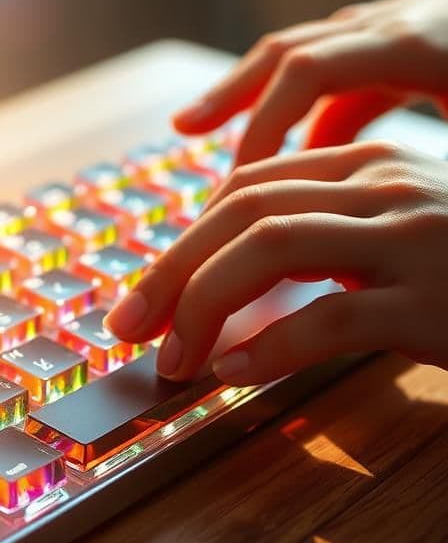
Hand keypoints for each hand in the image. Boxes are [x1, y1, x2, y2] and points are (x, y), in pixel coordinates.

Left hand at [105, 142, 447, 384]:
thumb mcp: (400, 241)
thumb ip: (331, 243)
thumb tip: (236, 283)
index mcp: (371, 168)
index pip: (248, 189)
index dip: (182, 243)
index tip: (145, 298)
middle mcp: (385, 189)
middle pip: (242, 211)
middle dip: (169, 272)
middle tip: (126, 330)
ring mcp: (413, 241)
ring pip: (272, 249)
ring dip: (203, 305)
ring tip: (173, 361)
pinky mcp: (433, 302)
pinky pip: (330, 318)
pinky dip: (269, 347)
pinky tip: (234, 375)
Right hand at [172, 0, 447, 165]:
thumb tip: (436, 195)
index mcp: (406, 45)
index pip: (310, 72)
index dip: (268, 120)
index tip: (243, 176)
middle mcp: (376, 31)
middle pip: (284, 54)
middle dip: (233, 97)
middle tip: (186, 135)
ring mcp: (370, 35)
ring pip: (288, 58)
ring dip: (240, 93)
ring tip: (188, 126)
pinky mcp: (371, 51)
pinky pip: (312, 78)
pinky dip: (280, 110)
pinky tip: (256, 155)